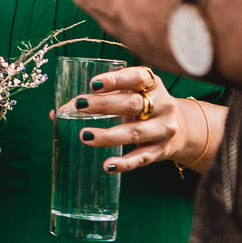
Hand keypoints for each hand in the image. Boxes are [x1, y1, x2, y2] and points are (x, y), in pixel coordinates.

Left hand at [63, 66, 222, 173]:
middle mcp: (162, 105)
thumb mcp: (131, 94)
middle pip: (133, 105)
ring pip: (135, 133)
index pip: (138, 77)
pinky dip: (124, 163)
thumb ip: (101, 98)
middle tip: (80, 106)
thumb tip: (58, 112)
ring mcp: (163, 130)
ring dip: (108, 136)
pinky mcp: (161, 151)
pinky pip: (141, 158)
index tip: (94, 83)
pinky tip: (107, 165)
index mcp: (152, 84)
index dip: (116, 79)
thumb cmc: (145, 106)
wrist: (183, 129)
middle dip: (105, 105)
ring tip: (84, 136)